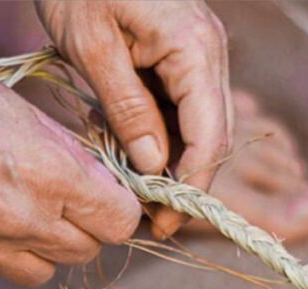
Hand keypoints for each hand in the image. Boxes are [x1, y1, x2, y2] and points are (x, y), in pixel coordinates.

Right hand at [0, 47, 140, 286]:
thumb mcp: (17, 108)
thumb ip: (63, 151)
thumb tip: (94, 176)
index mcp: (50, 177)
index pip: (119, 222)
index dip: (118, 207)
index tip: (107, 194)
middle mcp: (21, 221)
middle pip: (84, 252)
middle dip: (84, 228)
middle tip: (66, 200)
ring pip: (39, 272)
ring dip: (42, 249)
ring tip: (23, 214)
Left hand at [36, 0, 232, 237]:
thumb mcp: (93, 47)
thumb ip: (127, 107)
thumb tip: (152, 165)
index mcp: (194, 47)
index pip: (210, 135)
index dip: (191, 186)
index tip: (162, 222)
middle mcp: (209, 51)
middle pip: (214, 136)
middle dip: (186, 183)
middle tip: (150, 222)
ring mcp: (199, 52)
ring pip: (201, 125)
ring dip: (174, 164)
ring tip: (137, 197)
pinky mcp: (181, 54)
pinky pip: (182, 107)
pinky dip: (163, 137)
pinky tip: (133, 158)